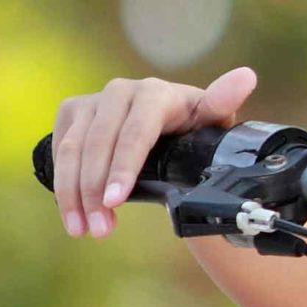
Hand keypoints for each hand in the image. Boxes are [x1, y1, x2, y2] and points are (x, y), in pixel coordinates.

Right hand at [50, 67, 256, 238]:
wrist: (169, 120)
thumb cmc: (195, 124)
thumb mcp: (212, 118)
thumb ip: (223, 102)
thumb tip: (246, 76)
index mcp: (155, 94)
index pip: (135, 134)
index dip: (123, 168)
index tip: (115, 201)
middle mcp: (120, 91)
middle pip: (98, 145)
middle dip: (94, 191)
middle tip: (99, 230)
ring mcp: (93, 100)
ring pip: (73, 150)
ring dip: (73, 194)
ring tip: (82, 230)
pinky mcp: (73, 111)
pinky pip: (60, 149)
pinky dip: (62, 183)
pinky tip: (72, 213)